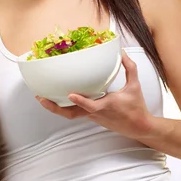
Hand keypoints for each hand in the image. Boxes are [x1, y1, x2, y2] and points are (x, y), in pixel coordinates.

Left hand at [36, 51, 154, 139]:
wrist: (139, 127)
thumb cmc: (137, 107)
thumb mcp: (135, 86)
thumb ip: (130, 68)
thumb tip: (122, 53)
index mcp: (106, 105)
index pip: (91, 105)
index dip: (80, 101)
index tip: (70, 94)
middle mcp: (96, 113)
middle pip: (71, 114)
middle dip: (54, 108)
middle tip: (41, 98)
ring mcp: (93, 117)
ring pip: (71, 115)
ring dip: (56, 108)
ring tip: (43, 98)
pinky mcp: (92, 118)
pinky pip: (75, 113)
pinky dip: (65, 107)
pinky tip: (58, 99)